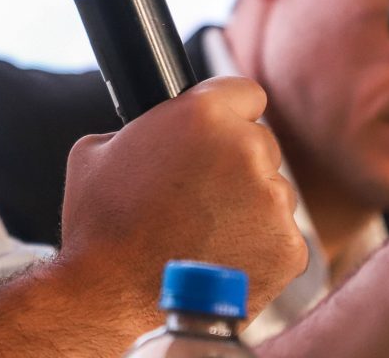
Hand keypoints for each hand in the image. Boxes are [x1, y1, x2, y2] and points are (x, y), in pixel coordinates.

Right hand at [55, 76, 307, 329]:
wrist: (114, 296)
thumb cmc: (101, 223)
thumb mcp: (98, 149)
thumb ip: (142, 129)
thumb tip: (157, 133)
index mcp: (202, 113)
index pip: (245, 92)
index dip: (228, 110)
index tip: (217, 130)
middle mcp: (246, 148)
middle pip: (260, 143)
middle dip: (235, 162)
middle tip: (200, 191)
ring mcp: (273, 200)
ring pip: (273, 190)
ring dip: (249, 204)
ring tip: (206, 231)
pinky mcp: (290, 248)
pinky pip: (282, 235)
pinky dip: (260, 245)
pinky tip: (222, 256)